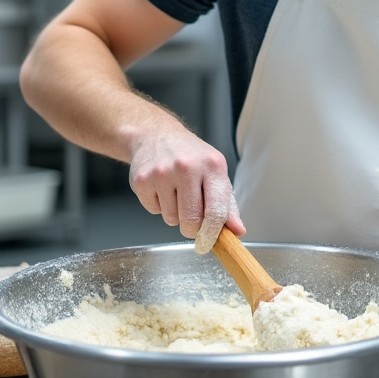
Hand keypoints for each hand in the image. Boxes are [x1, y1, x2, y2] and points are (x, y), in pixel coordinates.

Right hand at [127, 120, 243, 252]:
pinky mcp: (142, 180)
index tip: (210, 241)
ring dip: (175, 214)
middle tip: (192, 217)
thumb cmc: (190, 156)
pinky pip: (154, 211)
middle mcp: (187, 167)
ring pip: (171, 219)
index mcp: (212, 165)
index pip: (216, 211)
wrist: (155, 135)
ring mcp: (162, 173)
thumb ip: (227, 204)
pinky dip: (158, 206)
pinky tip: (161, 187)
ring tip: (175, 192)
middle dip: (192, 228)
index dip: (213, 233)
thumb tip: (237, 231)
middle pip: (192, 221)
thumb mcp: (215, 172)